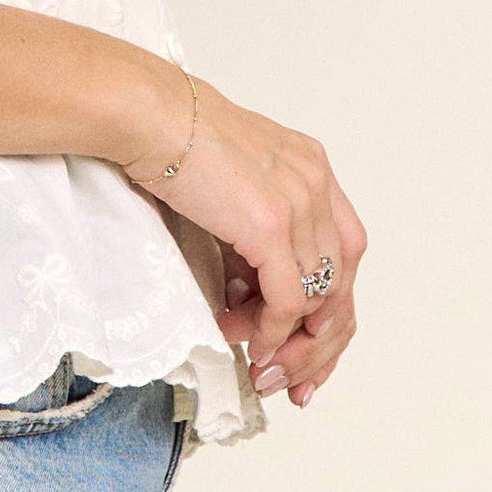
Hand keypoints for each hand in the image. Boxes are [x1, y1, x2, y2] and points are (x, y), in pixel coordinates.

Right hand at [127, 77, 364, 408]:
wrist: (146, 114)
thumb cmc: (169, 140)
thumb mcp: (229, 187)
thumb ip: (251, 233)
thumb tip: (250, 297)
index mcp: (312, 168)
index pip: (345, 252)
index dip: (331, 305)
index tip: (308, 345)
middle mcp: (317, 183)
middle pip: (345, 281)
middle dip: (322, 339)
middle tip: (295, 378)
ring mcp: (300, 203)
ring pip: (319, 298)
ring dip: (288, 340)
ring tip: (256, 359)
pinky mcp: (272, 225)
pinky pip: (288, 299)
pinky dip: (274, 331)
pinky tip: (251, 345)